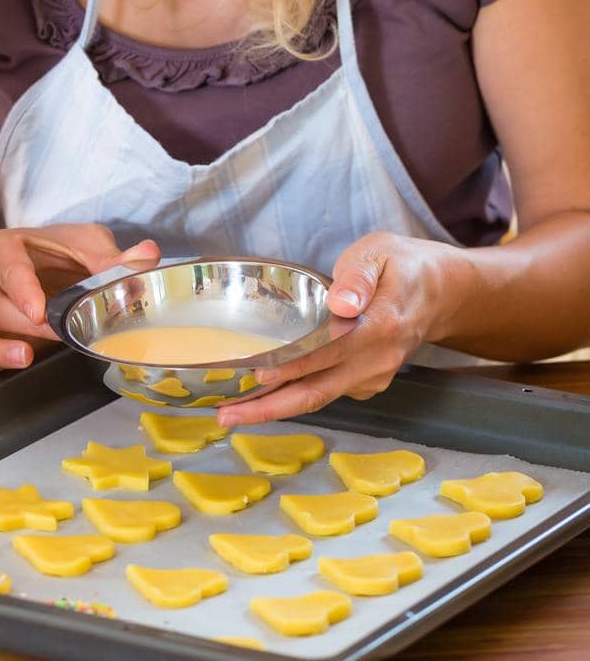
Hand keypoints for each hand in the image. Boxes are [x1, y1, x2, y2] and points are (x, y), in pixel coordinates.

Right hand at [0, 224, 159, 395]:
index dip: (21, 287)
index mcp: (7, 249)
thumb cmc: (61, 254)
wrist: (42, 268)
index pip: (6, 263)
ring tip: (23, 359)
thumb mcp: (88, 247)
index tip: (39, 311)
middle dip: (23, 323)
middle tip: (58, 337)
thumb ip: (114, 258)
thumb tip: (146, 257)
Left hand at [216, 231, 464, 427]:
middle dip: (270, 407)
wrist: (441, 292)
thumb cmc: (403, 266)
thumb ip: (358, 276)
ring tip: (233, 412)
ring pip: (319, 397)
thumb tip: (341, 302)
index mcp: (379, 326)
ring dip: (276, 407)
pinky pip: (327, 392)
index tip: (258, 372)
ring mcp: (374, 376)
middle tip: (227, 415)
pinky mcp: (368, 382)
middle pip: (317, 391)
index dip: (293, 364)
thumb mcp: (381, 253)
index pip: (328, 351)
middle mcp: (377, 361)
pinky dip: (294, 396)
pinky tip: (263, 394)